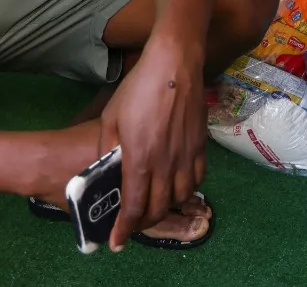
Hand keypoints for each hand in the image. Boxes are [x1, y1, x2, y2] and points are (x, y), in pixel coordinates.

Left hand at [99, 34, 207, 251]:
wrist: (174, 64)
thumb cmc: (137, 87)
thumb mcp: (110, 117)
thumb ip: (107, 148)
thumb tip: (106, 168)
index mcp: (140, 159)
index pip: (134, 207)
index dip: (124, 229)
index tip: (116, 242)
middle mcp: (166, 164)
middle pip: (159, 208)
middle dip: (144, 223)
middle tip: (133, 224)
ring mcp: (186, 155)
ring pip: (181, 196)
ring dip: (166, 207)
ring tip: (154, 205)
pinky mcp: (201, 145)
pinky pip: (198, 178)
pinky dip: (187, 189)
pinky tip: (177, 185)